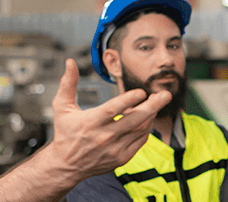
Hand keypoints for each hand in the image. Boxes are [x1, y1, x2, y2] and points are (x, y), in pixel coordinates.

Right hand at [45, 58, 170, 180]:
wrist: (66, 166)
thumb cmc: (65, 133)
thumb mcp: (62, 107)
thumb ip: (68, 83)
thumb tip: (70, 62)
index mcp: (91, 122)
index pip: (113, 110)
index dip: (128, 100)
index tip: (141, 92)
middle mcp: (104, 137)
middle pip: (134, 120)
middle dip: (153, 106)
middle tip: (165, 95)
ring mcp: (115, 149)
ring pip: (140, 130)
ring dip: (151, 115)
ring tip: (158, 102)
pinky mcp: (121, 158)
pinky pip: (140, 141)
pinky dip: (146, 128)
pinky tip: (148, 118)